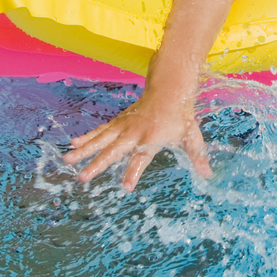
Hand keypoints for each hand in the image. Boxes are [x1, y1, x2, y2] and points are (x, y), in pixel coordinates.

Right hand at [64, 86, 211, 189]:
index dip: (133, 173)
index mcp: (151, 139)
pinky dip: (86, 137)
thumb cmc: (180, 115)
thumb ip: (198, 157)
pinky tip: (73, 144)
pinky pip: (100, 130)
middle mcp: (134, 133)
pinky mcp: (119, 121)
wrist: (169, 88)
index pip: (141, 159)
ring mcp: (124, 126)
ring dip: (84, 151)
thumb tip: (208, 175)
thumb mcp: (191, 136)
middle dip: (97, 164)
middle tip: (82, 178)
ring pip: (101, 139)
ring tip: (67, 161)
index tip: (125, 187)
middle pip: (113, 151)